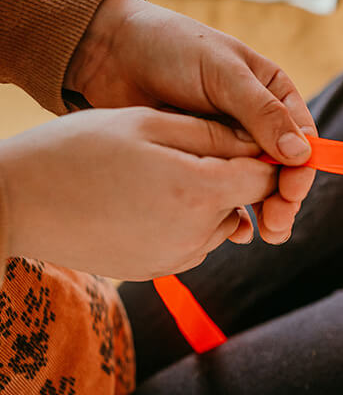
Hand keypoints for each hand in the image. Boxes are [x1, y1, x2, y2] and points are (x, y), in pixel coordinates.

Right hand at [0, 107, 277, 279]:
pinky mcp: (159, 270)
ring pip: (220, 221)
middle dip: (228, 175)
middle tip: (181, 150)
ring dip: (204, 198)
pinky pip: (193, 240)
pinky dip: (183, 219)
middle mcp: (196, 234)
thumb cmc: (76, 151)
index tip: (244, 138)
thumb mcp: (146, 124)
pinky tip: (142, 200)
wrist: (14, 204)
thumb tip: (262, 145)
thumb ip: (213, 135)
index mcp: (197, 192)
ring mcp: (177, 258)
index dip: (263, 156)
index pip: (265, 179)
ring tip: (154, 175)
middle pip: (243, 202)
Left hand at [64, 0, 315, 243]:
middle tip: (276, 223)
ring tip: (264, 234)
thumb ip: (262, 112)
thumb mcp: (223, 74)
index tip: (290, 191)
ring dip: (265, 212)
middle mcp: (258, 124)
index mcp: (274, 95)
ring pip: (257, 186)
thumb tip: (301, 154)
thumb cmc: (172, 48)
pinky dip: (233, 214)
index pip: (302, 139)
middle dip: (285, 199)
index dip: (301, 169)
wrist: (113, 53)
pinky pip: (225, 192)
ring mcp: (229, 146)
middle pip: (284, 170)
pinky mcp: (201, 162)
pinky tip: (234, 231)